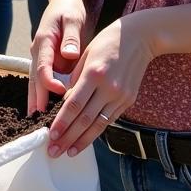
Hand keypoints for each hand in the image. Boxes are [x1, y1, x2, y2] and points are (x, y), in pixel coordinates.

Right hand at [28, 0, 86, 114]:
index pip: (43, 66)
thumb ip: (71, 36)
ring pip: (35, 80)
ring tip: (36, 119)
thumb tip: (69, 54)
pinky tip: (43, 107)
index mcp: (44, 40)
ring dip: (35, 99)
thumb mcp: (73, 18)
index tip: (62, 92)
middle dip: (36, 99)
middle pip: (34, 78)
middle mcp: (38, 50)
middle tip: (37, 119)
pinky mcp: (46, 59)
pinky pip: (42, 78)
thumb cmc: (69, 8)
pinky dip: (42, 93)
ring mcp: (40, 55)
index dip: (50, 82)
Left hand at [45, 14, 156, 157]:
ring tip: (68, 152)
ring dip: (82, 141)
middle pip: (85, 119)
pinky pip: (109, 119)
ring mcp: (120, 96)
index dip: (62, 122)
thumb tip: (65, 101)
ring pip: (99, 124)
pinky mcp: (128, 100)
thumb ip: (75, 79)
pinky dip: (96, 132)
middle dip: (68, 138)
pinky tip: (85, 140)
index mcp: (94, 74)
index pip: (74, 104)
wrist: (141, 38)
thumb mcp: (86, 55)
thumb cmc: (107, 43)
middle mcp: (108, 87)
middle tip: (53, 151)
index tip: (50, 135)